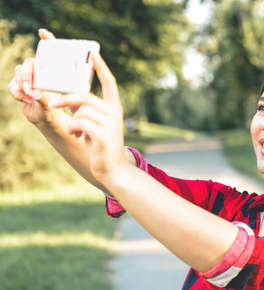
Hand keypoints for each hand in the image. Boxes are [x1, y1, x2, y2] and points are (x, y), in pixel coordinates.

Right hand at [7, 29, 65, 127]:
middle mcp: (41, 71)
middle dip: (27, 75)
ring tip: (30, 97)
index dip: (47, 40)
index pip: (50, 52)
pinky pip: (12, 84)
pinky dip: (16, 93)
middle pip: (29, 63)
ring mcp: (29, 77)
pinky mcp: (19, 85)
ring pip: (18, 71)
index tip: (43, 33)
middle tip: (29, 89)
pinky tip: (25, 100)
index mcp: (53, 72)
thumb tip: (36, 93)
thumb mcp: (54, 104)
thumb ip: (45, 98)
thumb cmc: (56, 111)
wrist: (45, 120)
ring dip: (22, 84)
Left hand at [49, 51, 127, 181]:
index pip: (109, 83)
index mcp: (115, 108)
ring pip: (81, 111)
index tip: (94, 53)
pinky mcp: (105, 135)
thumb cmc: (101, 145)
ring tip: (76, 132)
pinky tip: (78, 137)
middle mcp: (115, 113)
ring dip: (73, 122)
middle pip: (85, 97)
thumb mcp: (94, 124)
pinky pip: (80, 123)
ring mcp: (111, 124)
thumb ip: (86, 110)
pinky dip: (74, 129)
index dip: (101, 68)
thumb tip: (70, 99)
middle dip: (67, 100)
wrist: (113, 169)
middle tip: (54, 103)